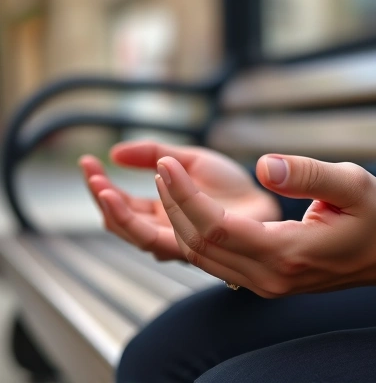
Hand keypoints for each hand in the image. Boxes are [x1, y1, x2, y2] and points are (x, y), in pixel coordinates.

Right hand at [79, 141, 280, 260]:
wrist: (263, 196)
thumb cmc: (229, 183)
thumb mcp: (187, 159)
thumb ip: (153, 153)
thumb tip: (114, 152)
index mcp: (160, 211)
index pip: (121, 206)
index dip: (101, 186)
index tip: (87, 162)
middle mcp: (165, 230)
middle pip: (121, 224)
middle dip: (102, 199)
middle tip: (90, 172)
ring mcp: (177, 241)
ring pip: (135, 236)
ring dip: (115, 212)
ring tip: (102, 186)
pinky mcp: (194, 247)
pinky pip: (159, 240)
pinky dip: (140, 222)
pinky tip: (134, 195)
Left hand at [154, 154, 375, 296]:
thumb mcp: (353, 185)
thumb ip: (308, 174)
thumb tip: (264, 165)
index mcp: (288, 253)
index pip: (217, 226)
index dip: (185, 194)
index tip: (165, 164)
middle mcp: (270, 277)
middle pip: (200, 244)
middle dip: (173, 205)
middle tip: (160, 169)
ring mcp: (265, 284)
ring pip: (203, 257)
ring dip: (179, 221)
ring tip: (167, 185)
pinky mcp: (265, 281)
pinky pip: (216, 262)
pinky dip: (196, 234)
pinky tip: (189, 208)